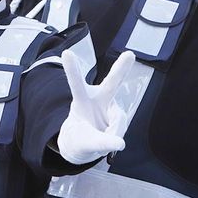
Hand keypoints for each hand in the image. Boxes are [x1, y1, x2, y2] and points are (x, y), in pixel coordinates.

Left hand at [56, 50, 134, 164]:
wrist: (86, 144)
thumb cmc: (80, 138)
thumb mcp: (82, 143)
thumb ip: (100, 143)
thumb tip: (121, 143)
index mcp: (81, 99)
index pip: (76, 83)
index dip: (73, 69)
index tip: (67, 53)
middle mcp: (99, 98)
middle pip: (112, 83)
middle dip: (121, 69)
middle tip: (130, 55)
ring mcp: (111, 107)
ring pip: (119, 119)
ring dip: (113, 133)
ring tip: (102, 140)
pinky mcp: (119, 116)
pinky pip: (120, 129)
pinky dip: (115, 138)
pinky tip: (109, 139)